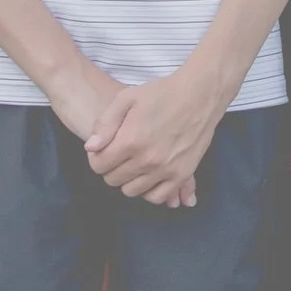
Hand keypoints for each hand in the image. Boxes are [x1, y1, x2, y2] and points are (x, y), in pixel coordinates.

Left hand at [82, 64, 223, 209]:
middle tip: (120, 154)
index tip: (104, 149)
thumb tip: (90, 148)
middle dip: (111, 168)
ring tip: (134, 163)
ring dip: (129, 180)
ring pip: (132, 191)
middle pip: (113, 180)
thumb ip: (105, 123)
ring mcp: (165, 170)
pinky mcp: (182, 174)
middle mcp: (146, 160)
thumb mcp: (126, 98)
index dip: (97, 157)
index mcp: (130, 140)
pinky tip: (149, 177)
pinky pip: (158, 196)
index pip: (98, 166)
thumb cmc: (161, 93)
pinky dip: (149, 191)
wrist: (199, 94)